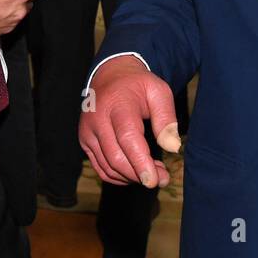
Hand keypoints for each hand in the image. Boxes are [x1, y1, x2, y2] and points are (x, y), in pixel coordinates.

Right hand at [78, 56, 179, 188]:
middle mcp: (97, 119)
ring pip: (108, 167)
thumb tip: (173, 147)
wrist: (111, 76)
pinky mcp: (85, 141)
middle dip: (140, 174)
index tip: (154, 181)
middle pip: (116, 157)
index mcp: (117, 104)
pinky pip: (101, 168)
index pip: (127, 138)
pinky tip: (136, 172)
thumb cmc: (138, 86)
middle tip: (163, 178)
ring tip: (153, 172)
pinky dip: (119, 177)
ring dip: (132, 177)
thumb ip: (166, 118)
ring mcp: (88, 132)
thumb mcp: (158, 91)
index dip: (140, 162)